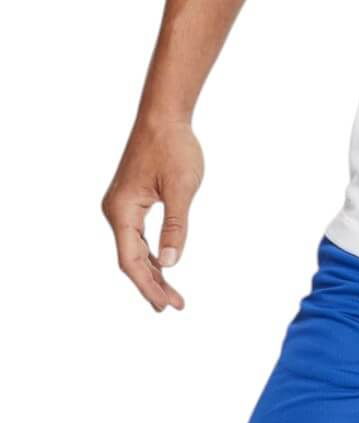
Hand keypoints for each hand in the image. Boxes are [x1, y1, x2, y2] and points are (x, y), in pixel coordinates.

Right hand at [100, 116, 203, 310]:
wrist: (163, 116)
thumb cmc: (173, 147)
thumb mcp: (181, 188)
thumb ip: (175, 226)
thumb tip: (172, 264)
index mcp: (122, 211)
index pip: (131, 261)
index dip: (148, 286)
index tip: (166, 305)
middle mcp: (115, 211)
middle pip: (131, 259)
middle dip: (152, 284)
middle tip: (174, 305)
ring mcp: (120, 206)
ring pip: (133, 249)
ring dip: (152, 271)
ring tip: (170, 295)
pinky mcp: (130, 200)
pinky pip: (136, 236)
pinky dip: (150, 254)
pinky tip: (164, 266)